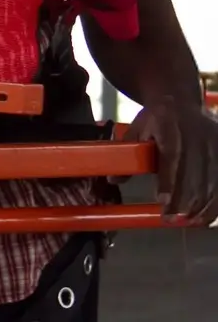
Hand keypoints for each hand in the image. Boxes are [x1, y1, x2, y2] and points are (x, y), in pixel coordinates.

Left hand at [129, 98, 217, 225]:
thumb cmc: (156, 118)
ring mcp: (213, 144)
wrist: (181, 99)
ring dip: (201, 205)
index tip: (162, 201)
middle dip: (183, 200)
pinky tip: (205, 217)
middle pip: (194, 173)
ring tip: (187, 222)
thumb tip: (113, 180)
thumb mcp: (136, 129)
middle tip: (170, 219)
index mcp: (171, 128)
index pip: (172, 158)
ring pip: (211, 180)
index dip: (168, 182)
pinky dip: (215, 202)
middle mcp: (197, 136)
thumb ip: (126, 153)